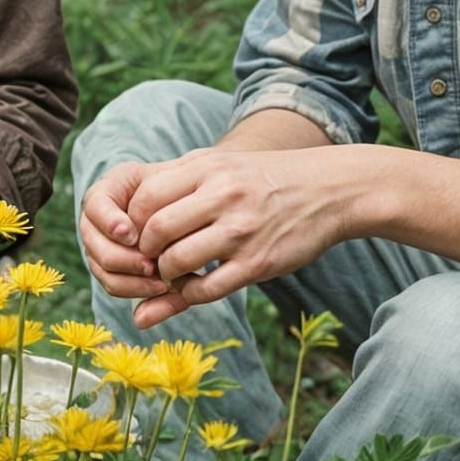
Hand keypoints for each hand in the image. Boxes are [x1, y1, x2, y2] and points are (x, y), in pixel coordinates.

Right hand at [79, 161, 167, 300]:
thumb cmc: (167, 186)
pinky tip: (164, 289)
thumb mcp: (162, 182)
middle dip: (125, 260)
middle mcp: (92, 225)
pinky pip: (117, 288)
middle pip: (98, 248)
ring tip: (162, 282)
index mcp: (100, 196)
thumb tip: (131, 235)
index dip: (110, 223)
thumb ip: (150, 199)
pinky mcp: (110, 272)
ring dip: (133, 282)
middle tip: (151, 266)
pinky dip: (140, 292)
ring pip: (106, 274)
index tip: (131, 235)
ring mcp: (98, 251)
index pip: (95, 208)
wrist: (173, 202)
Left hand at [83, 147, 353, 329]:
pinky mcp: (258, 262)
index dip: (133, 223)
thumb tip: (132, 215)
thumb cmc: (261, 181)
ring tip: (174, 271)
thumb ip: (175, 191)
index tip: (141, 232)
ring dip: (166, 274)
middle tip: (153, 257)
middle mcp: (222, 195)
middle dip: (145, 252)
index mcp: (206, 167)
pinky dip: (191, 293)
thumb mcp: (219, 169)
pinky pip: (208, 288)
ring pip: (177, 261)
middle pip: (156, 231)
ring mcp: (241, 230)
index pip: (144, 198)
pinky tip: (196, 285)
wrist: (327, 189)